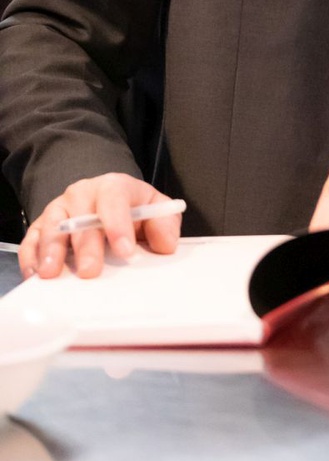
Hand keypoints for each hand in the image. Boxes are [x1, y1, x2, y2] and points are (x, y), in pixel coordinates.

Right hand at [21, 174, 181, 280]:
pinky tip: (35, 273)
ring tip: (52, 273)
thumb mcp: (156, 209)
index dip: (119, 224)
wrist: (107, 200)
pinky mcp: (41, 226)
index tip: (125, 251)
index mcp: (114, 186)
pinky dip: (31, 256)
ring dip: (51, 250)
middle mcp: (83, 194)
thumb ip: (165, 224)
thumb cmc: (132, 208)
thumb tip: (165, 244)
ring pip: (51, 225)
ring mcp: (59, 209)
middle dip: (86, 246)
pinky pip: (31, 239)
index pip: (115, 199)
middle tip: (90, 271)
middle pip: (81, 216)